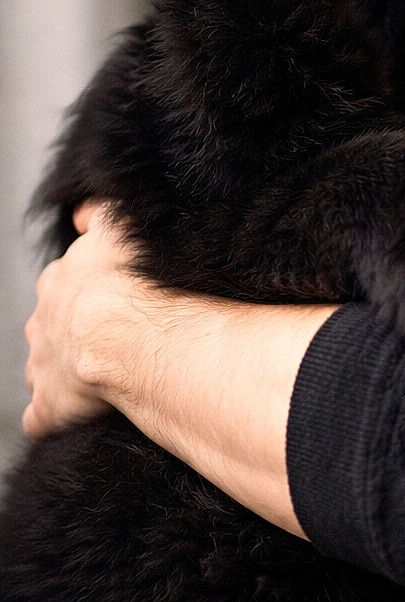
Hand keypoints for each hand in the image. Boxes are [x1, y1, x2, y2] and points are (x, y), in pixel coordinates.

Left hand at [22, 203, 136, 437]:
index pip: (62, 282)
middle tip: (108, 333)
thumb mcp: (119, 226)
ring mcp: (43, 365)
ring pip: (44, 367)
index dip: (86, 289)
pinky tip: (75, 415)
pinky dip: (54, 416)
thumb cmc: (136, 278)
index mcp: (59, 282)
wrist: (131, 332)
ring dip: (63, 371)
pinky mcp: (51, 405)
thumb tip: (82, 212)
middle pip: (48, 325)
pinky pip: (43, 417)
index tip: (110, 293)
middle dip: (69, 330)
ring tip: (99, 373)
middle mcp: (43, 322)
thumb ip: (99, 214)